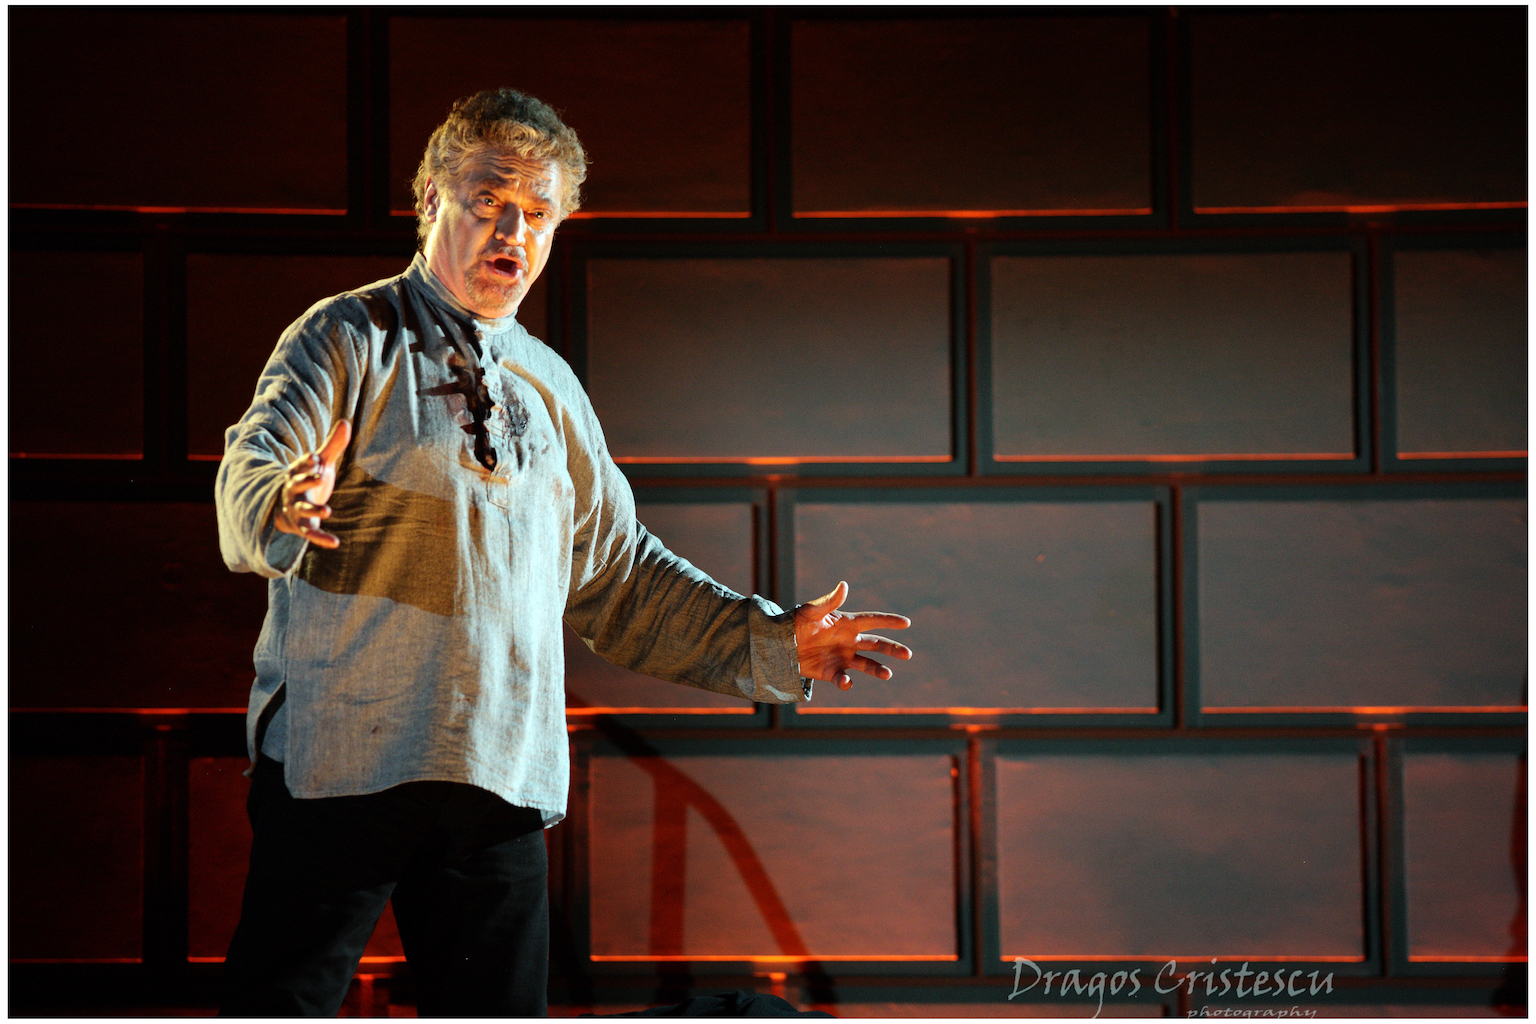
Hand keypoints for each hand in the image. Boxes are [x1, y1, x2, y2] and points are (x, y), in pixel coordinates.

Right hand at [272, 420, 350, 548]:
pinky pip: (310, 533)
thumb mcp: (321, 464)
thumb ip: (333, 446)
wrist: (288, 508)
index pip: (298, 466)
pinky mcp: (302, 527)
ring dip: (313, 510)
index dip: (305, 462)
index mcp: (296, 474)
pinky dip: (321, 538)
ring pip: (302, 510)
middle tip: (320, 476)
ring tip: (328, 510)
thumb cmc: (308, 482)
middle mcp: (293, 492)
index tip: (315, 457)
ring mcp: (296, 510)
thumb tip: (346, 422)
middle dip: (307, 481)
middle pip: (297, 485)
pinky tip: (335, 543)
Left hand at [793, 581, 912, 690]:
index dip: (889, 621)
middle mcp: (848, 641)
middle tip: (908, 654)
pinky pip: (844, 679)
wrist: (780, 644)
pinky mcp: (831, 672)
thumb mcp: (811, 611)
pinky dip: (847, 682)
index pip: (873, 621)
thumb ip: (829, 602)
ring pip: (866, 664)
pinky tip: (847, 682)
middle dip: (892, 649)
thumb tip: (845, 585)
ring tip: (888, 674)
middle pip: (876, 644)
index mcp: (846, 624)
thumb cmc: (795, 623)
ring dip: (877, 669)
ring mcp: (841, 657)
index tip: (906, 623)